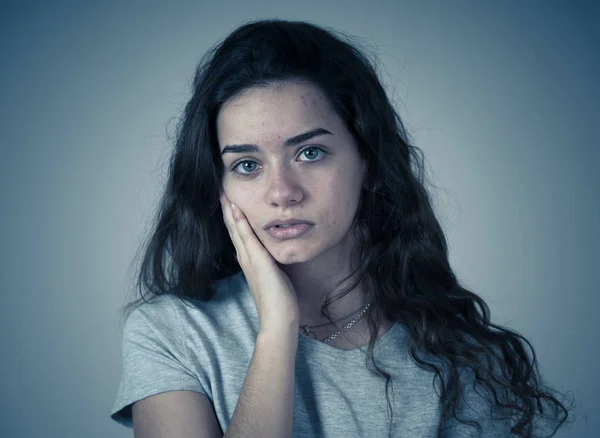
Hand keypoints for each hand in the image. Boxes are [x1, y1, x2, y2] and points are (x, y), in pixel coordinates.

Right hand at [220, 193, 299, 332]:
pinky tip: (236, 209)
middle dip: (227, 209)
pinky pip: (248, 238)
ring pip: (237, 229)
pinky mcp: (258, 262)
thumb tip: (273, 256)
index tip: (229, 200)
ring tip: (223, 193)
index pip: (238, 233)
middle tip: (220, 190)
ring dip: (230, 211)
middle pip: (233, 228)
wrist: (278, 319)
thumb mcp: (273, 276)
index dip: (233, 217)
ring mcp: (250, 259)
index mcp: (249, 260)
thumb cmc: (278, 301)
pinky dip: (241, 223)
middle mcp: (246, 258)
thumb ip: (269, 264)